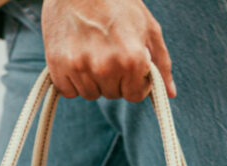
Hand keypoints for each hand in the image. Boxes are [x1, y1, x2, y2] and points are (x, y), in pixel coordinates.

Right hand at [41, 0, 174, 101]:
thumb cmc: (119, 3)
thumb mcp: (149, 30)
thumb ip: (161, 64)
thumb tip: (170, 93)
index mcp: (132, 60)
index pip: (134, 95)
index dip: (134, 83)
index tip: (129, 68)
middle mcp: (106, 67)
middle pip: (112, 94)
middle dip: (114, 80)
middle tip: (109, 54)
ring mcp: (79, 66)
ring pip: (89, 93)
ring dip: (93, 81)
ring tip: (92, 54)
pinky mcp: (56, 63)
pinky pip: (67, 90)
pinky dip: (71, 81)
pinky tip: (76, 60)